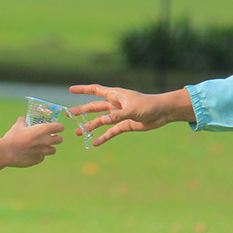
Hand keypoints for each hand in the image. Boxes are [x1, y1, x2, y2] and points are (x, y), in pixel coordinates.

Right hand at [1, 117, 63, 166]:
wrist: (7, 152)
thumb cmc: (13, 137)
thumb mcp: (17, 126)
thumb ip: (22, 121)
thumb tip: (22, 118)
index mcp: (43, 130)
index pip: (60, 127)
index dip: (58, 127)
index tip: (55, 128)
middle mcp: (46, 140)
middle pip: (60, 140)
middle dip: (56, 138)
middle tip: (50, 138)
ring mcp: (43, 151)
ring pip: (53, 150)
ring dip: (49, 148)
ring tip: (41, 146)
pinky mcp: (38, 160)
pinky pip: (42, 157)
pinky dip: (39, 155)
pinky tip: (32, 153)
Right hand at [67, 84, 193, 145]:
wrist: (163, 112)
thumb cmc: (149, 105)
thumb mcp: (132, 110)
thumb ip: (117, 116)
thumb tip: (102, 121)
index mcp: (116, 95)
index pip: (96, 90)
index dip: (83, 89)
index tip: (71, 89)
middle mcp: (115, 104)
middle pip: (94, 107)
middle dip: (81, 111)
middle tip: (68, 114)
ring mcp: (119, 115)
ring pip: (100, 121)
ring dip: (90, 126)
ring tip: (78, 132)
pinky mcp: (124, 124)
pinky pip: (111, 132)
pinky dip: (103, 137)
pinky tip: (95, 143)